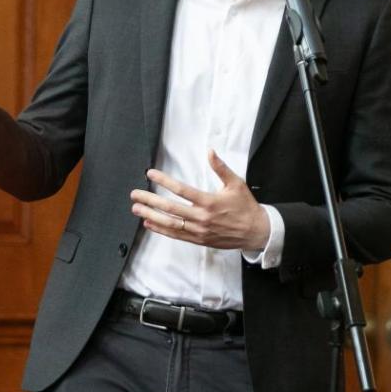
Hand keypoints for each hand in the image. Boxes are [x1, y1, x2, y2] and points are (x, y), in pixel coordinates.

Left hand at [131, 151, 268, 250]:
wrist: (255, 232)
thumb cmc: (245, 206)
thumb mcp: (236, 183)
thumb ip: (220, 168)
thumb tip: (209, 151)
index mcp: (209, 202)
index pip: (181, 190)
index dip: (164, 181)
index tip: (151, 174)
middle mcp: (201, 217)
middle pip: (170, 208)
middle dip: (150, 200)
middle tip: (135, 195)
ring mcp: (199, 231)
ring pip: (170, 223)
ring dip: (151, 216)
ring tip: (136, 209)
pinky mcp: (199, 240)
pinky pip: (176, 235)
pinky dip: (161, 229)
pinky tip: (149, 223)